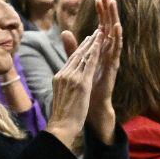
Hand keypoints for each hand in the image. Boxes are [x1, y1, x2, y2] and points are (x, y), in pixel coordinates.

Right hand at [48, 29, 103, 150]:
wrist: (61, 125)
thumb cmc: (63, 116)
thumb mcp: (61, 97)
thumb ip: (64, 87)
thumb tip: (64, 84)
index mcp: (58, 78)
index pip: (70, 61)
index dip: (78, 51)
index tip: (85, 43)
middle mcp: (63, 75)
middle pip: (76, 56)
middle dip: (86, 44)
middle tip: (95, 33)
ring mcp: (71, 78)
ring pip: (84, 56)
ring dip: (92, 44)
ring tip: (100, 34)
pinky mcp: (81, 82)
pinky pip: (90, 63)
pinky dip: (95, 52)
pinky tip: (101, 44)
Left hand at [62, 0, 120, 144]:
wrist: (91, 104)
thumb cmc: (87, 84)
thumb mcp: (78, 61)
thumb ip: (73, 47)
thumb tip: (65, 32)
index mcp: (100, 49)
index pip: (101, 26)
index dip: (101, 13)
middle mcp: (108, 51)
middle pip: (109, 27)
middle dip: (108, 11)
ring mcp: (111, 58)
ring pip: (114, 34)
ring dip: (114, 19)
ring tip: (113, 5)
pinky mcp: (113, 66)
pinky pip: (116, 49)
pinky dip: (117, 37)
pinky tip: (117, 26)